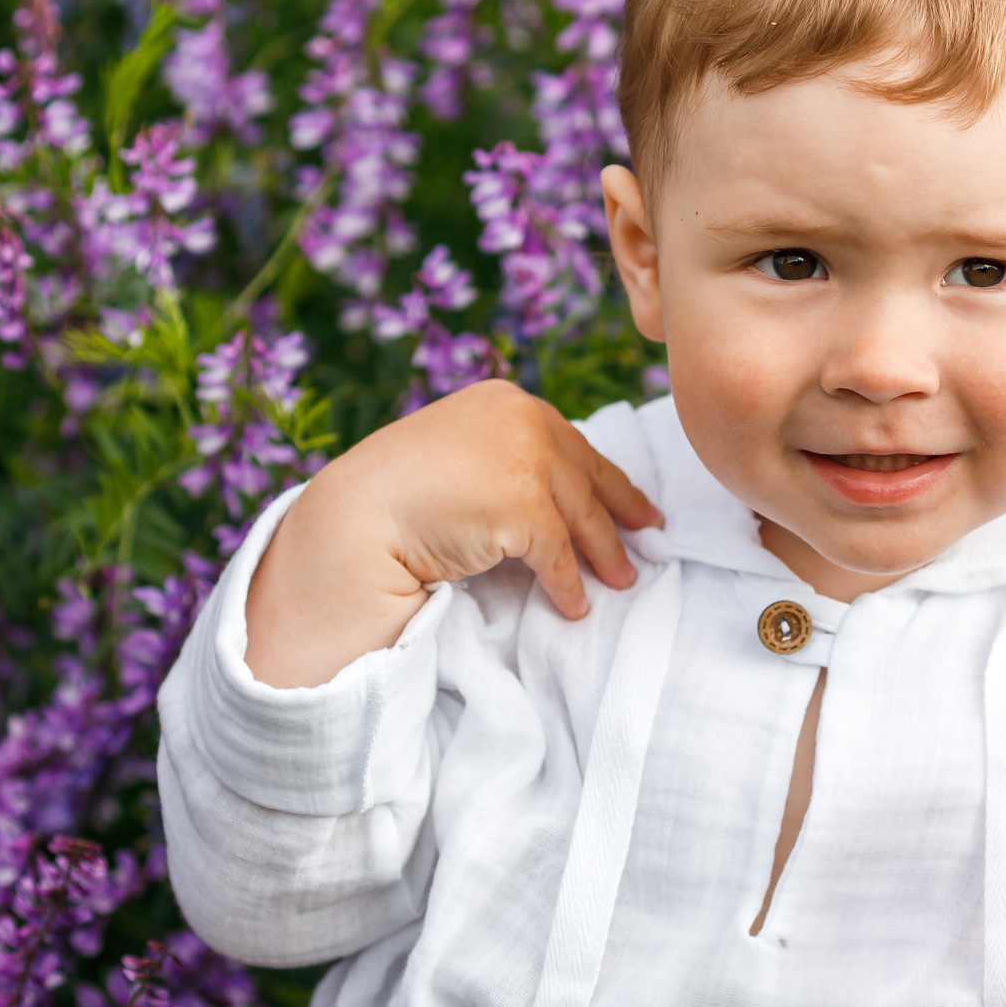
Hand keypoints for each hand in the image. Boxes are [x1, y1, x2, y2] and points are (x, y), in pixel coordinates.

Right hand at [244, 380, 661, 687]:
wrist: (358, 514)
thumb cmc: (395, 489)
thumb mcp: (457, 451)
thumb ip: (501, 457)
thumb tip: (546, 495)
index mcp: (506, 400)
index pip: (569, 442)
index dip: (603, 476)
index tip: (631, 499)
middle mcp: (522, 419)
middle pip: (586, 475)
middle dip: (621, 510)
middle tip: (648, 533)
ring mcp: (526, 460)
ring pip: (581, 516)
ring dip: (604, 554)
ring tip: (622, 580)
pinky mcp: (524, 507)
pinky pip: (557, 556)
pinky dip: (568, 584)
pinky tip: (573, 605)